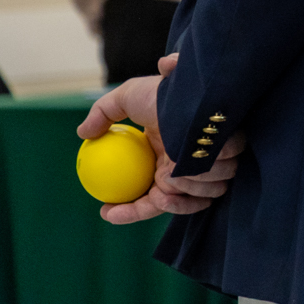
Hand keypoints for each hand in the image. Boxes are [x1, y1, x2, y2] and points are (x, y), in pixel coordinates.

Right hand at [77, 53, 244, 223]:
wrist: (195, 92)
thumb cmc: (163, 94)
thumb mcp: (127, 97)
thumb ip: (103, 113)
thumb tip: (83, 133)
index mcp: (166, 155)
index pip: (149, 193)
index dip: (128, 207)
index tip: (105, 212)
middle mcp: (186, 165)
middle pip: (165, 202)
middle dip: (138, 210)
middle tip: (110, 212)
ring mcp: (204, 169)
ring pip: (183, 199)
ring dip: (170, 194)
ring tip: (167, 171)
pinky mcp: (220, 169)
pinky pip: (201, 195)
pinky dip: (185, 197)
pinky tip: (170, 183)